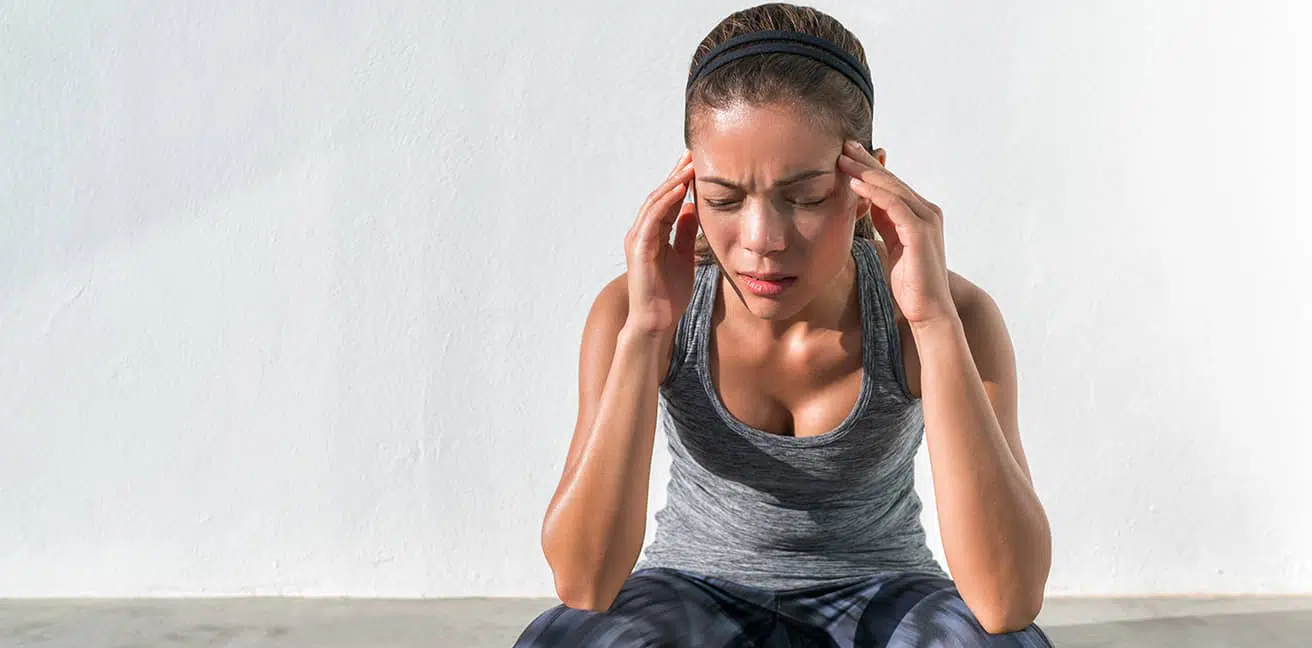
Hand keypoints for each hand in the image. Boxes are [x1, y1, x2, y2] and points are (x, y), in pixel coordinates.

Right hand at [623, 150, 699, 335]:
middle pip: (659, 196)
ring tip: (688, 165)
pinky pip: (653, 220)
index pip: (667, 201)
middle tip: (691, 153)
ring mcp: (639, 240)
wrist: (656, 322)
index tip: (696, 163)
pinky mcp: (640, 250)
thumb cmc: (669, 295)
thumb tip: (693, 207)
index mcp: (653, 234)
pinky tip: (680, 189)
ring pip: (654, 203)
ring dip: (672, 182)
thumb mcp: (684, 257)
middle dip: (675, 174)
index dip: (680, 181)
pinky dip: (666, 202)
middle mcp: (642, 233)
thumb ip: (685, 233)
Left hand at [838, 140, 954, 327]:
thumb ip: (885, 224)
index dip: (868, 169)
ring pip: (891, 188)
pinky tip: (854, 184)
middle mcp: (926, 212)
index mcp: (919, 214)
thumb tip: (867, 206)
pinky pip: (893, 204)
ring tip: (842, 160)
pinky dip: (874, 192)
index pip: (890, 185)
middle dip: (865, 162)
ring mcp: (925, 220)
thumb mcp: (893, 246)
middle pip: (890, 180)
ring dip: (865, 172)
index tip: (846, 156)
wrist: (928, 310)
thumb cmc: (909, 284)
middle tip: (843, 146)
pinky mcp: (920, 232)